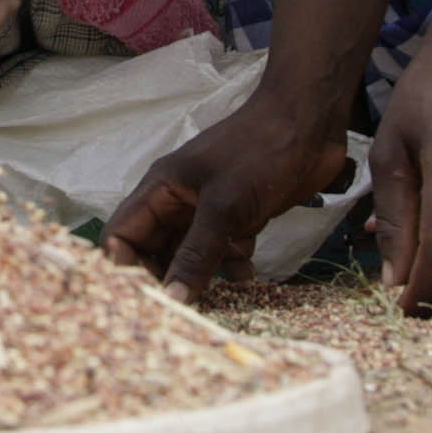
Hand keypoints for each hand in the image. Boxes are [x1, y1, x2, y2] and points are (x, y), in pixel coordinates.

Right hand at [105, 95, 353, 301]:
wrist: (310, 123)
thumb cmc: (260, 152)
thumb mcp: (224, 205)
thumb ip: (196, 254)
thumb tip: (172, 299)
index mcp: (161, 189)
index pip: (122, 233)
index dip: (124, 265)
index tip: (146, 298)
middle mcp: (179, 201)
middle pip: (155, 249)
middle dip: (166, 278)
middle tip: (184, 309)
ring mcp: (209, 209)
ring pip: (191, 254)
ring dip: (203, 276)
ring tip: (219, 300)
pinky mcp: (239, 216)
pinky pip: (224, 250)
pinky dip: (233, 265)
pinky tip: (249, 276)